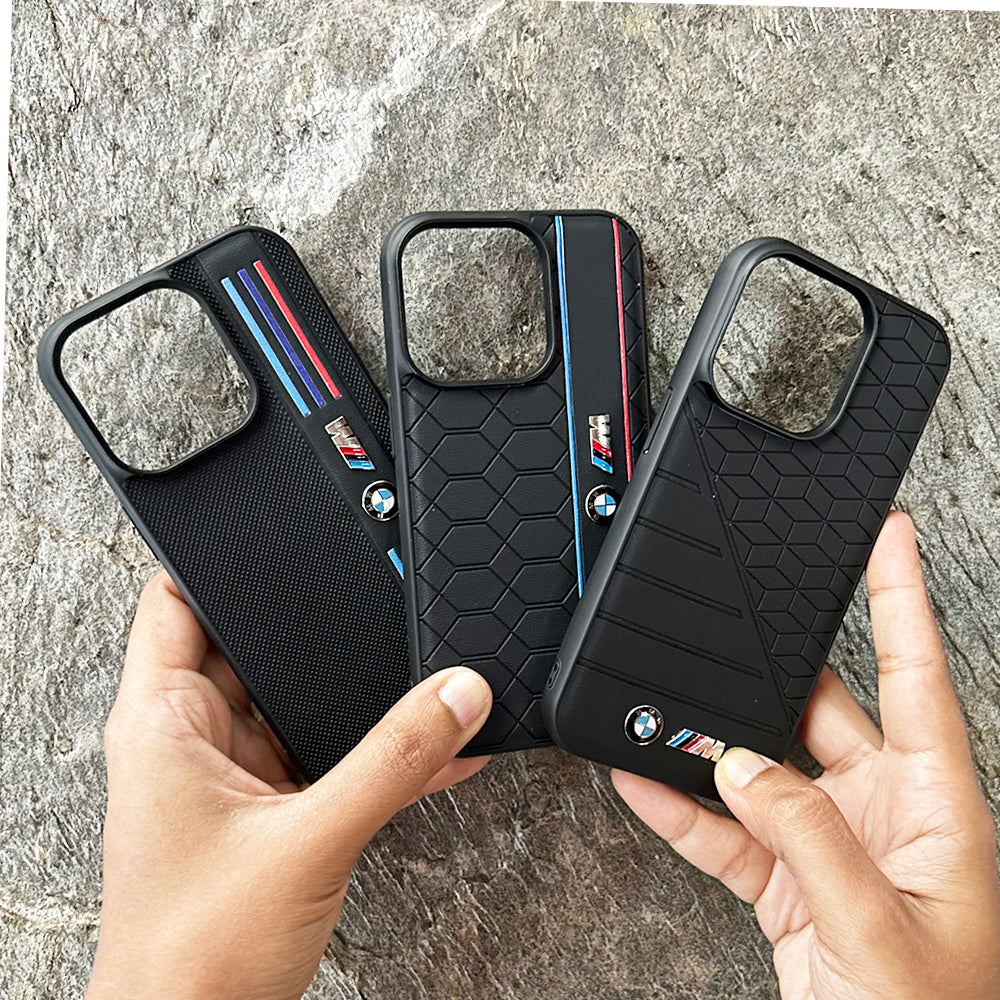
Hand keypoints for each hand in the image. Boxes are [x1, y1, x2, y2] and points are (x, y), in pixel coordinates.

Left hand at [86, 572, 492, 999]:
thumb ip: (394, 760)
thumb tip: (458, 695)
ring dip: (352, 696)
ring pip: (298, 704)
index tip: (284, 533)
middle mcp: (191, 737)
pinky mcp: (267, 811)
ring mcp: (232, 775)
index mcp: (162, 720)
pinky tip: (432, 744)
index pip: (177, 601)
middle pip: (257, 646)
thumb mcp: (310, 838)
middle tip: (377, 599)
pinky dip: (370, 749)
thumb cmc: (195, 957)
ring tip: (417, 673)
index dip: (223, 561)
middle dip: (314, 628)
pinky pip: (327, 755)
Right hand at [613, 512, 999, 999]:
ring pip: (758, 768)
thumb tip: (740, 764)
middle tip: (721, 639)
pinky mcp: (783, 880)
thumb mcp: (876, 928)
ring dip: (708, 747)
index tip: (888, 533)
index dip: (903, 597)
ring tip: (660, 714)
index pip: (918, 675)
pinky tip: (642, 780)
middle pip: (818, 712)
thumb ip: (807, 835)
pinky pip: (723, 827)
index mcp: (936, 805)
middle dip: (765, 678)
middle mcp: (883, 810)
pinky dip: (680, 807)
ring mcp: (829, 842)